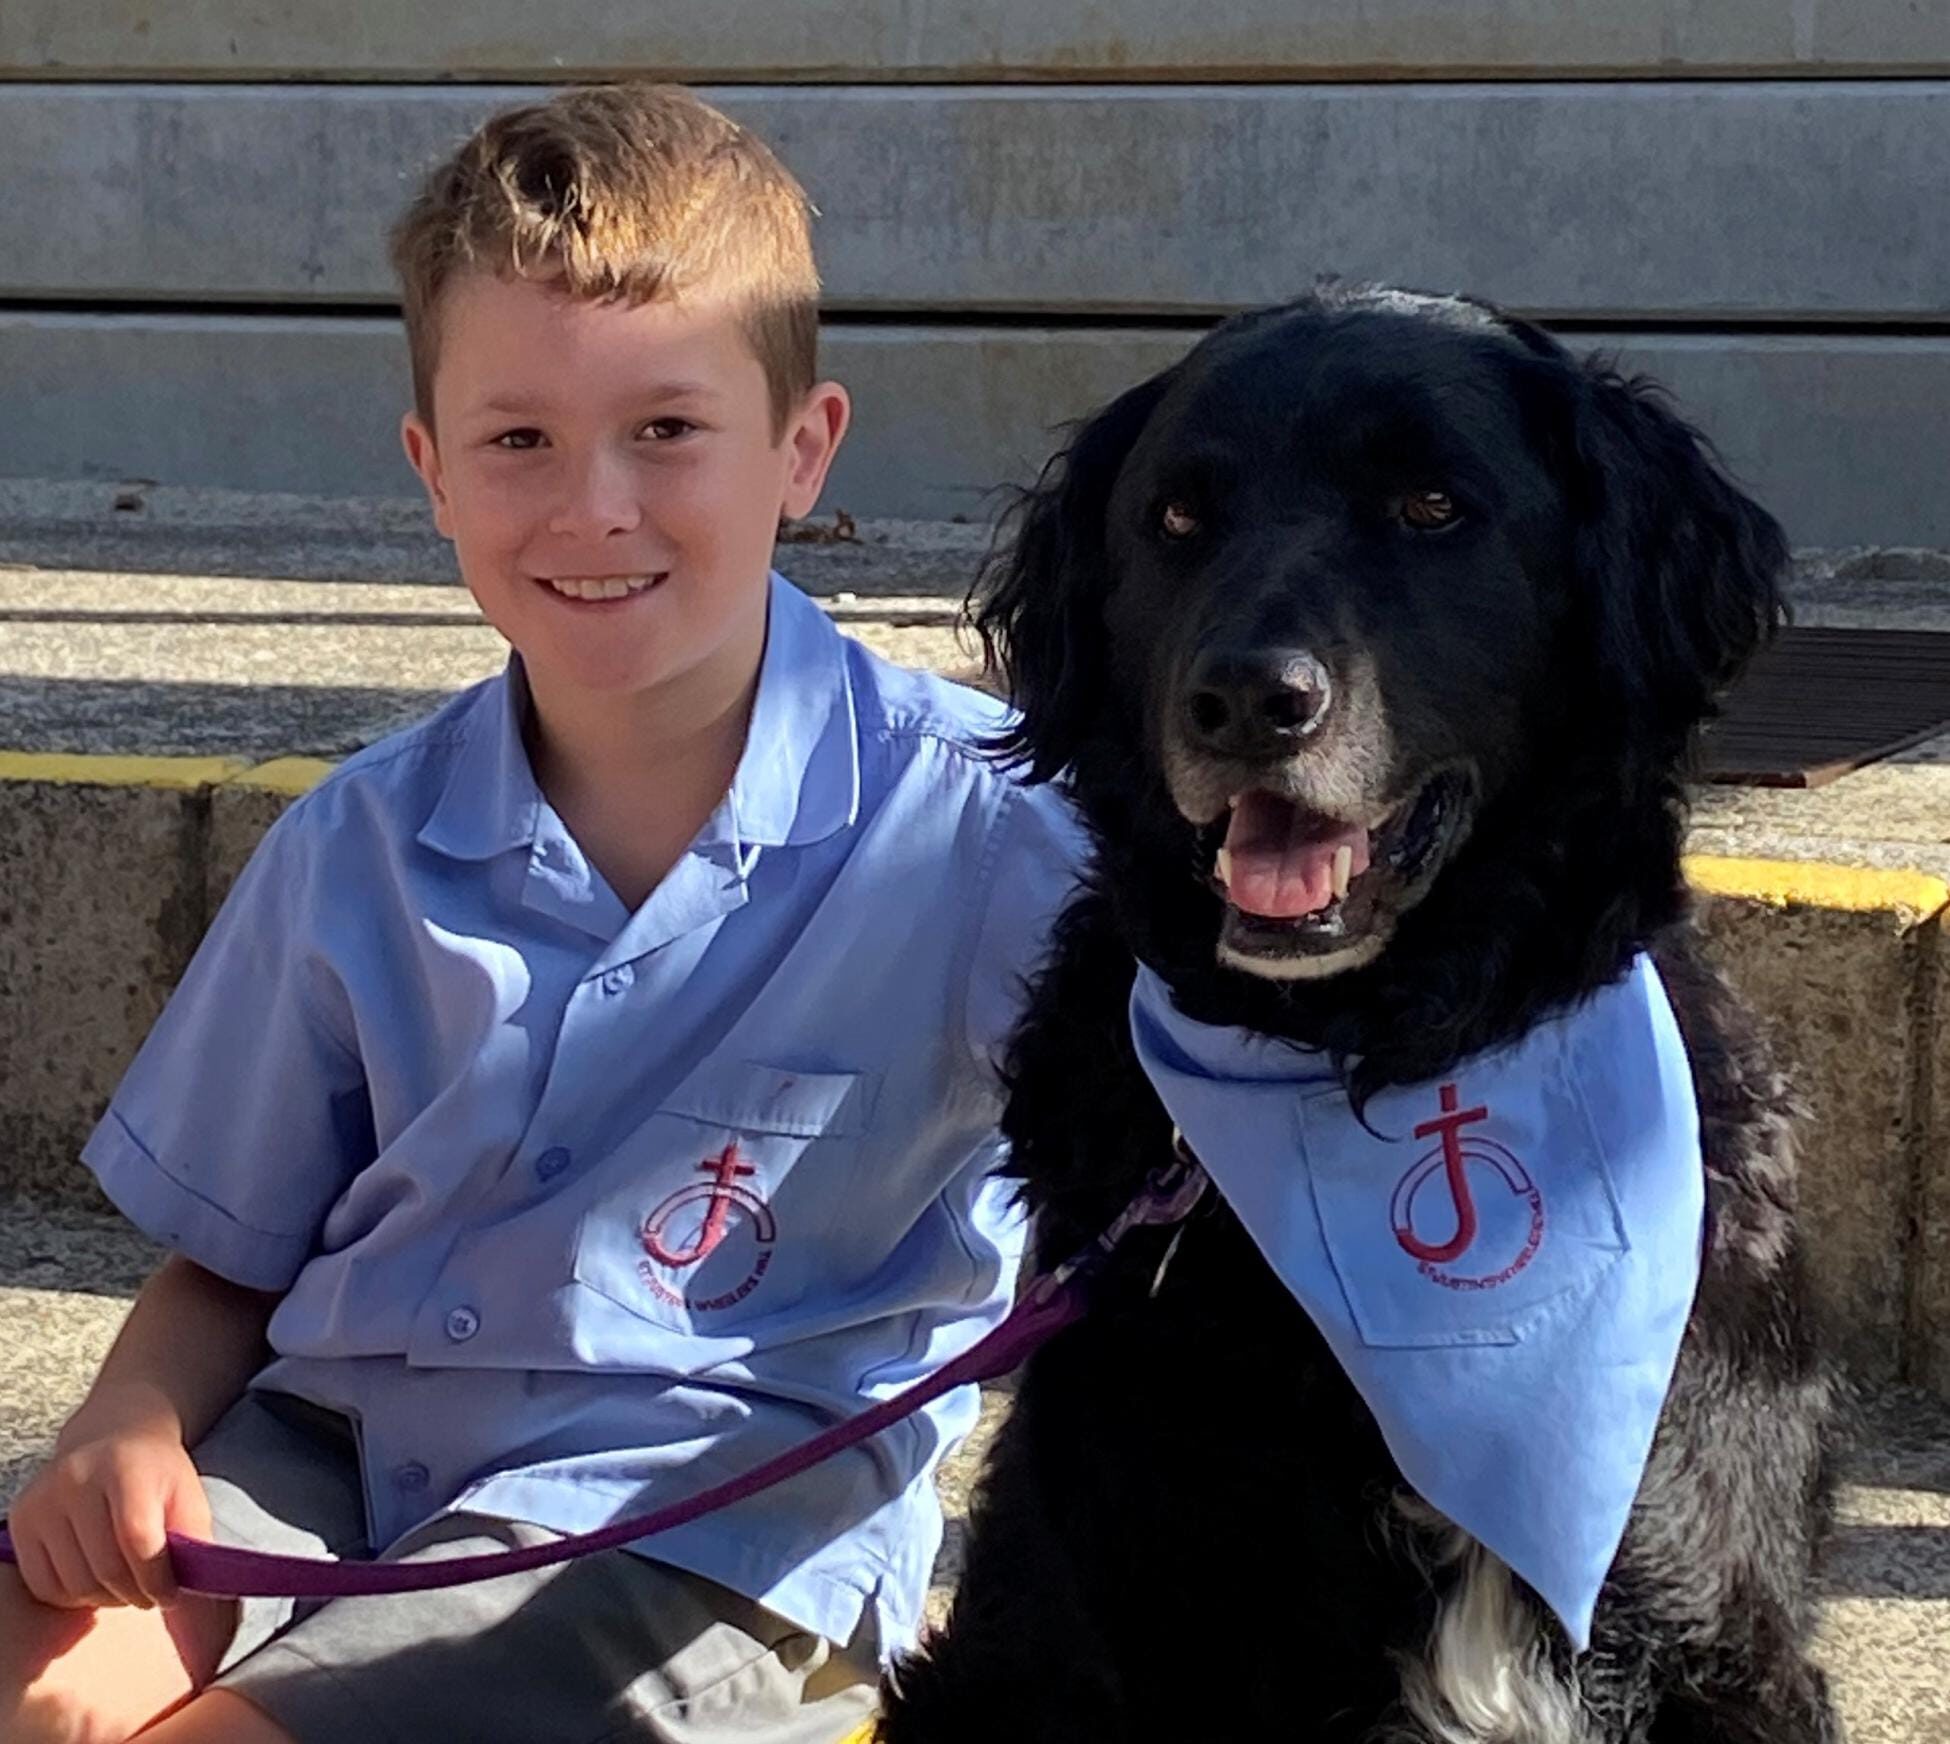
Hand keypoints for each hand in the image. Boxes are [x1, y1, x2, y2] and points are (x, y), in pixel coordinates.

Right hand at [6, 1383, 212, 1608]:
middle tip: (149, 1594)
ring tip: (126, 1586)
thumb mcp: (187, 1492)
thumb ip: (194, 1537)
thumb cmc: (155, 1472)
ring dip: (106, 1598)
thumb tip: (192, 1588)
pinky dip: (73, 1596)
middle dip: (135, 1593)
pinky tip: (94, 1580)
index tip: (171, 1594)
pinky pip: (44, 1586)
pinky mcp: (21, 1521)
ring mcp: (42, 1500)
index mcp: (125, 1467)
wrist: (112, 1437)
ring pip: (75, 1584)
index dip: (157, 1578)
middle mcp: (76, 1480)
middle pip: (106, 1568)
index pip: (138, 1540)